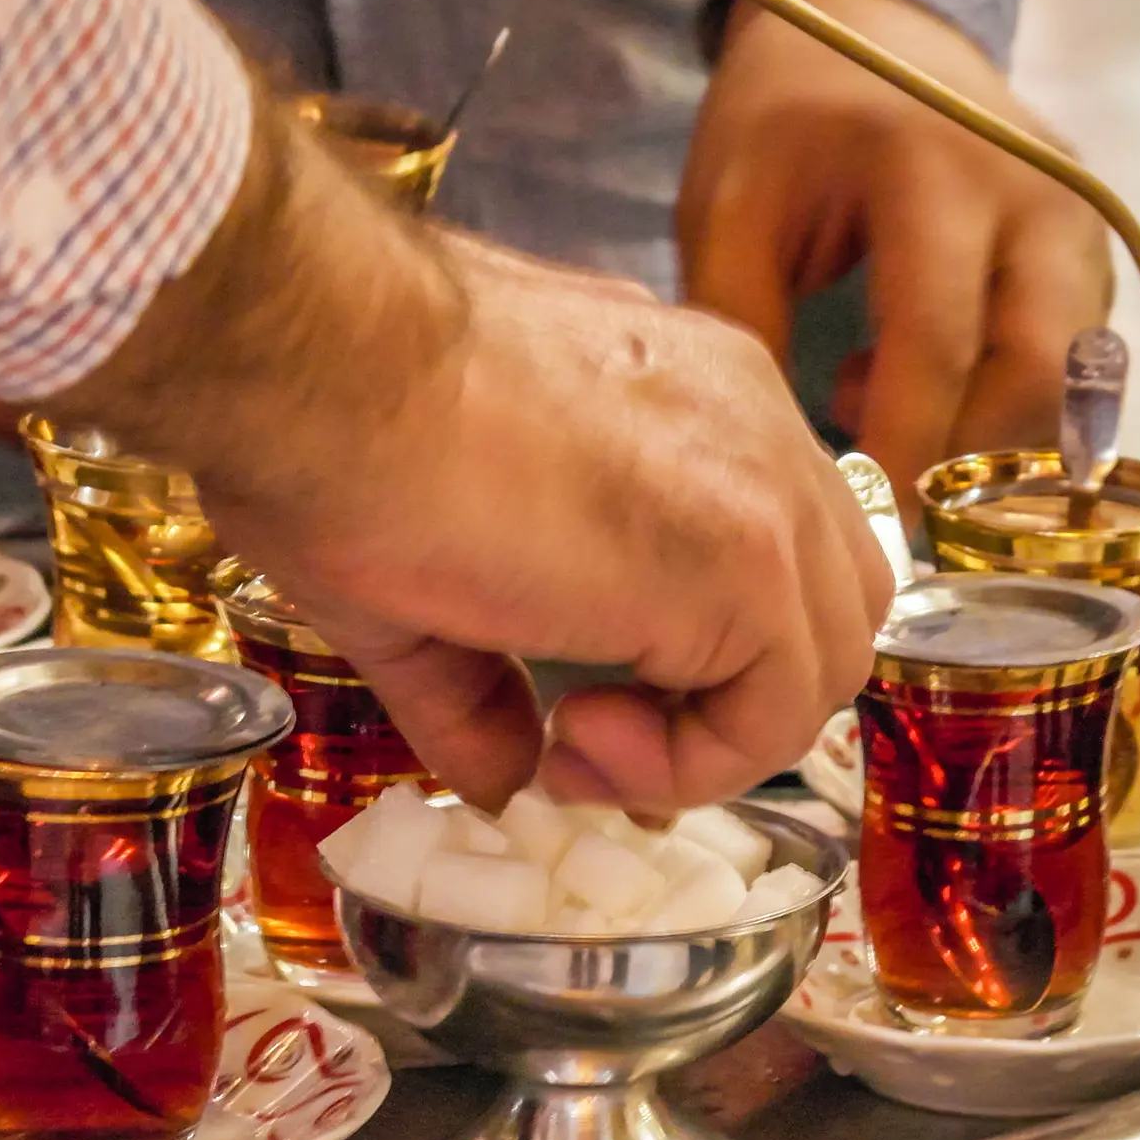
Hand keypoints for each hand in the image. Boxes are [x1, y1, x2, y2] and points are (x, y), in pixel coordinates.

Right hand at [238, 233, 892, 813]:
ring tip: (577, 738)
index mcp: (683, 399)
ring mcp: (759, 481)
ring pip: (824, 652)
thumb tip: (503, 777)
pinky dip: (695, 762)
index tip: (568, 711)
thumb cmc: (332, 426)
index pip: (764, 548)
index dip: (693, 660)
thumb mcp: (414, 581)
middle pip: (825, 597)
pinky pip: (781, 707)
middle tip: (586, 732)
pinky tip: (575, 732)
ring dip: (712, 739)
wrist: (313, 362)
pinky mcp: (745, 554)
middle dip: (725, 700)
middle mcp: (747, 424)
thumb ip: (480, 691)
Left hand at [679, 0, 1112, 497]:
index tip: (861, 527)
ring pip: (1072, 376)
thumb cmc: (786, 119)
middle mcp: (1036, 191)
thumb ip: (743, 323)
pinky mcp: (1097, 240)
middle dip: (966, 462)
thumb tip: (770, 461)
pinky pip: (1078, 355)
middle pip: (1035, 371)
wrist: (876, 21)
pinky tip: (927, 379)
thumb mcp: (729, 208)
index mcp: (935, 168)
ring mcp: (1082, 215)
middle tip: (883, 501)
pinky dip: (1013, 400)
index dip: (902, 447)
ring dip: (992, 433)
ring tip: (886, 407)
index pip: (938, 342)